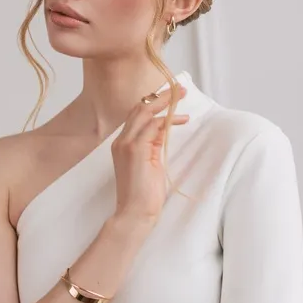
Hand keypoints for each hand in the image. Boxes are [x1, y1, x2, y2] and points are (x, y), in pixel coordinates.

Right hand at [111, 85, 188, 224]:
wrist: (134, 214)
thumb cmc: (144, 194)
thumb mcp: (151, 163)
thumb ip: (153, 145)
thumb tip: (164, 129)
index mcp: (122, 144)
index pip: (136, 115)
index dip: (153, 103)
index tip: (171, 97)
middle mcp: (121, 141)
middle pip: (139, 108)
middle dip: (160, 96)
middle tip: (179, 89)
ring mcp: (126, 144)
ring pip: (145, 112)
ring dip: (165, 102)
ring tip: (181, 95)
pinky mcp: (135, 150)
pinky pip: (152, 126)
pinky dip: (167, 119)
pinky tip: (181, 119)